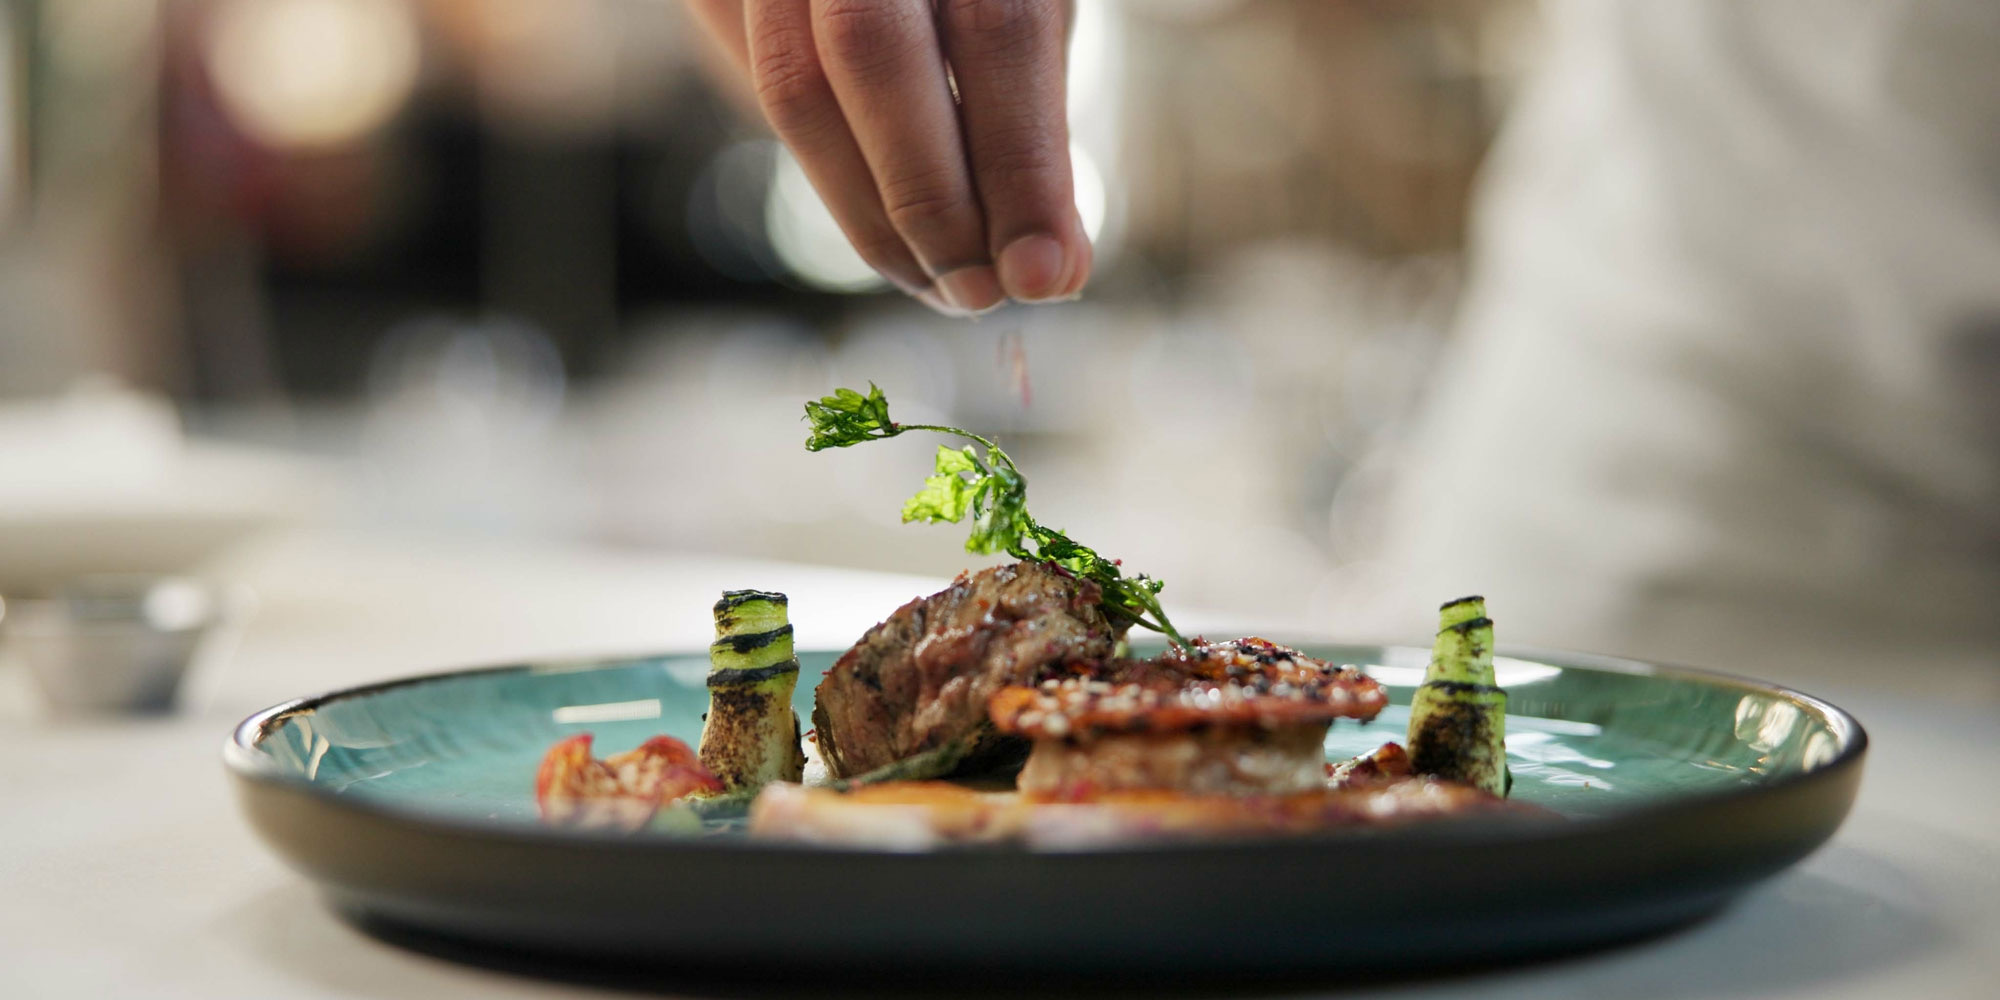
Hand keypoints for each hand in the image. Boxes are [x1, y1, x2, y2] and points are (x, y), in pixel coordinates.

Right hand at [686, 0, 1089, 314]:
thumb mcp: (1030, 18)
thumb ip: (1035, 129)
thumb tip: (1054, 273)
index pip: (999, 29)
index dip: (1020, 164)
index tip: (1042, 275)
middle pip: (872, 50)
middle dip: (929, 200)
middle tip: (976, 293)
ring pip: (792, 83)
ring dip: (865, 212)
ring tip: (930, 279)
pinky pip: (752, 84)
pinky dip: (828, 174)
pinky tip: (883, 227)